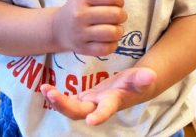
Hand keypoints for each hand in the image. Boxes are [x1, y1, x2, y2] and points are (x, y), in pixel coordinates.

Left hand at [40, 67, 156, 124]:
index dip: (100, 115)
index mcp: (113, 102)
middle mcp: (98, 106)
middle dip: (65, 105)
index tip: (92, 121)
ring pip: (70, 107)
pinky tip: (46, 89)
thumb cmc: (135, 84)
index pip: (107, 110)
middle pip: (79, 111)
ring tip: (44, 88)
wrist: (128, 89)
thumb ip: (142, 78)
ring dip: (57, 100)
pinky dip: (56, 96)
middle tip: (51, 93)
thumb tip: (151, 75)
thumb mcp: (140, 79)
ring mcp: (89, 103)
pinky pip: (68, 100)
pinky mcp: (84, 98)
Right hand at [53, 0, 127, 55]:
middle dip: (121, 15)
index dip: (119, 0)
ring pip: (113, 32)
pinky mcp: (83, 49)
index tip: (116, 3)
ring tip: (114, 28)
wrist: (58, 29)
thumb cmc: (78, 8)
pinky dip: (113, 45)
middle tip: (116, 17)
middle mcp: (79, 15)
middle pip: (115, 14)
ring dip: (119, 30)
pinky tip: (109, 40)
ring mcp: (80, 34)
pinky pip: (107, 49)